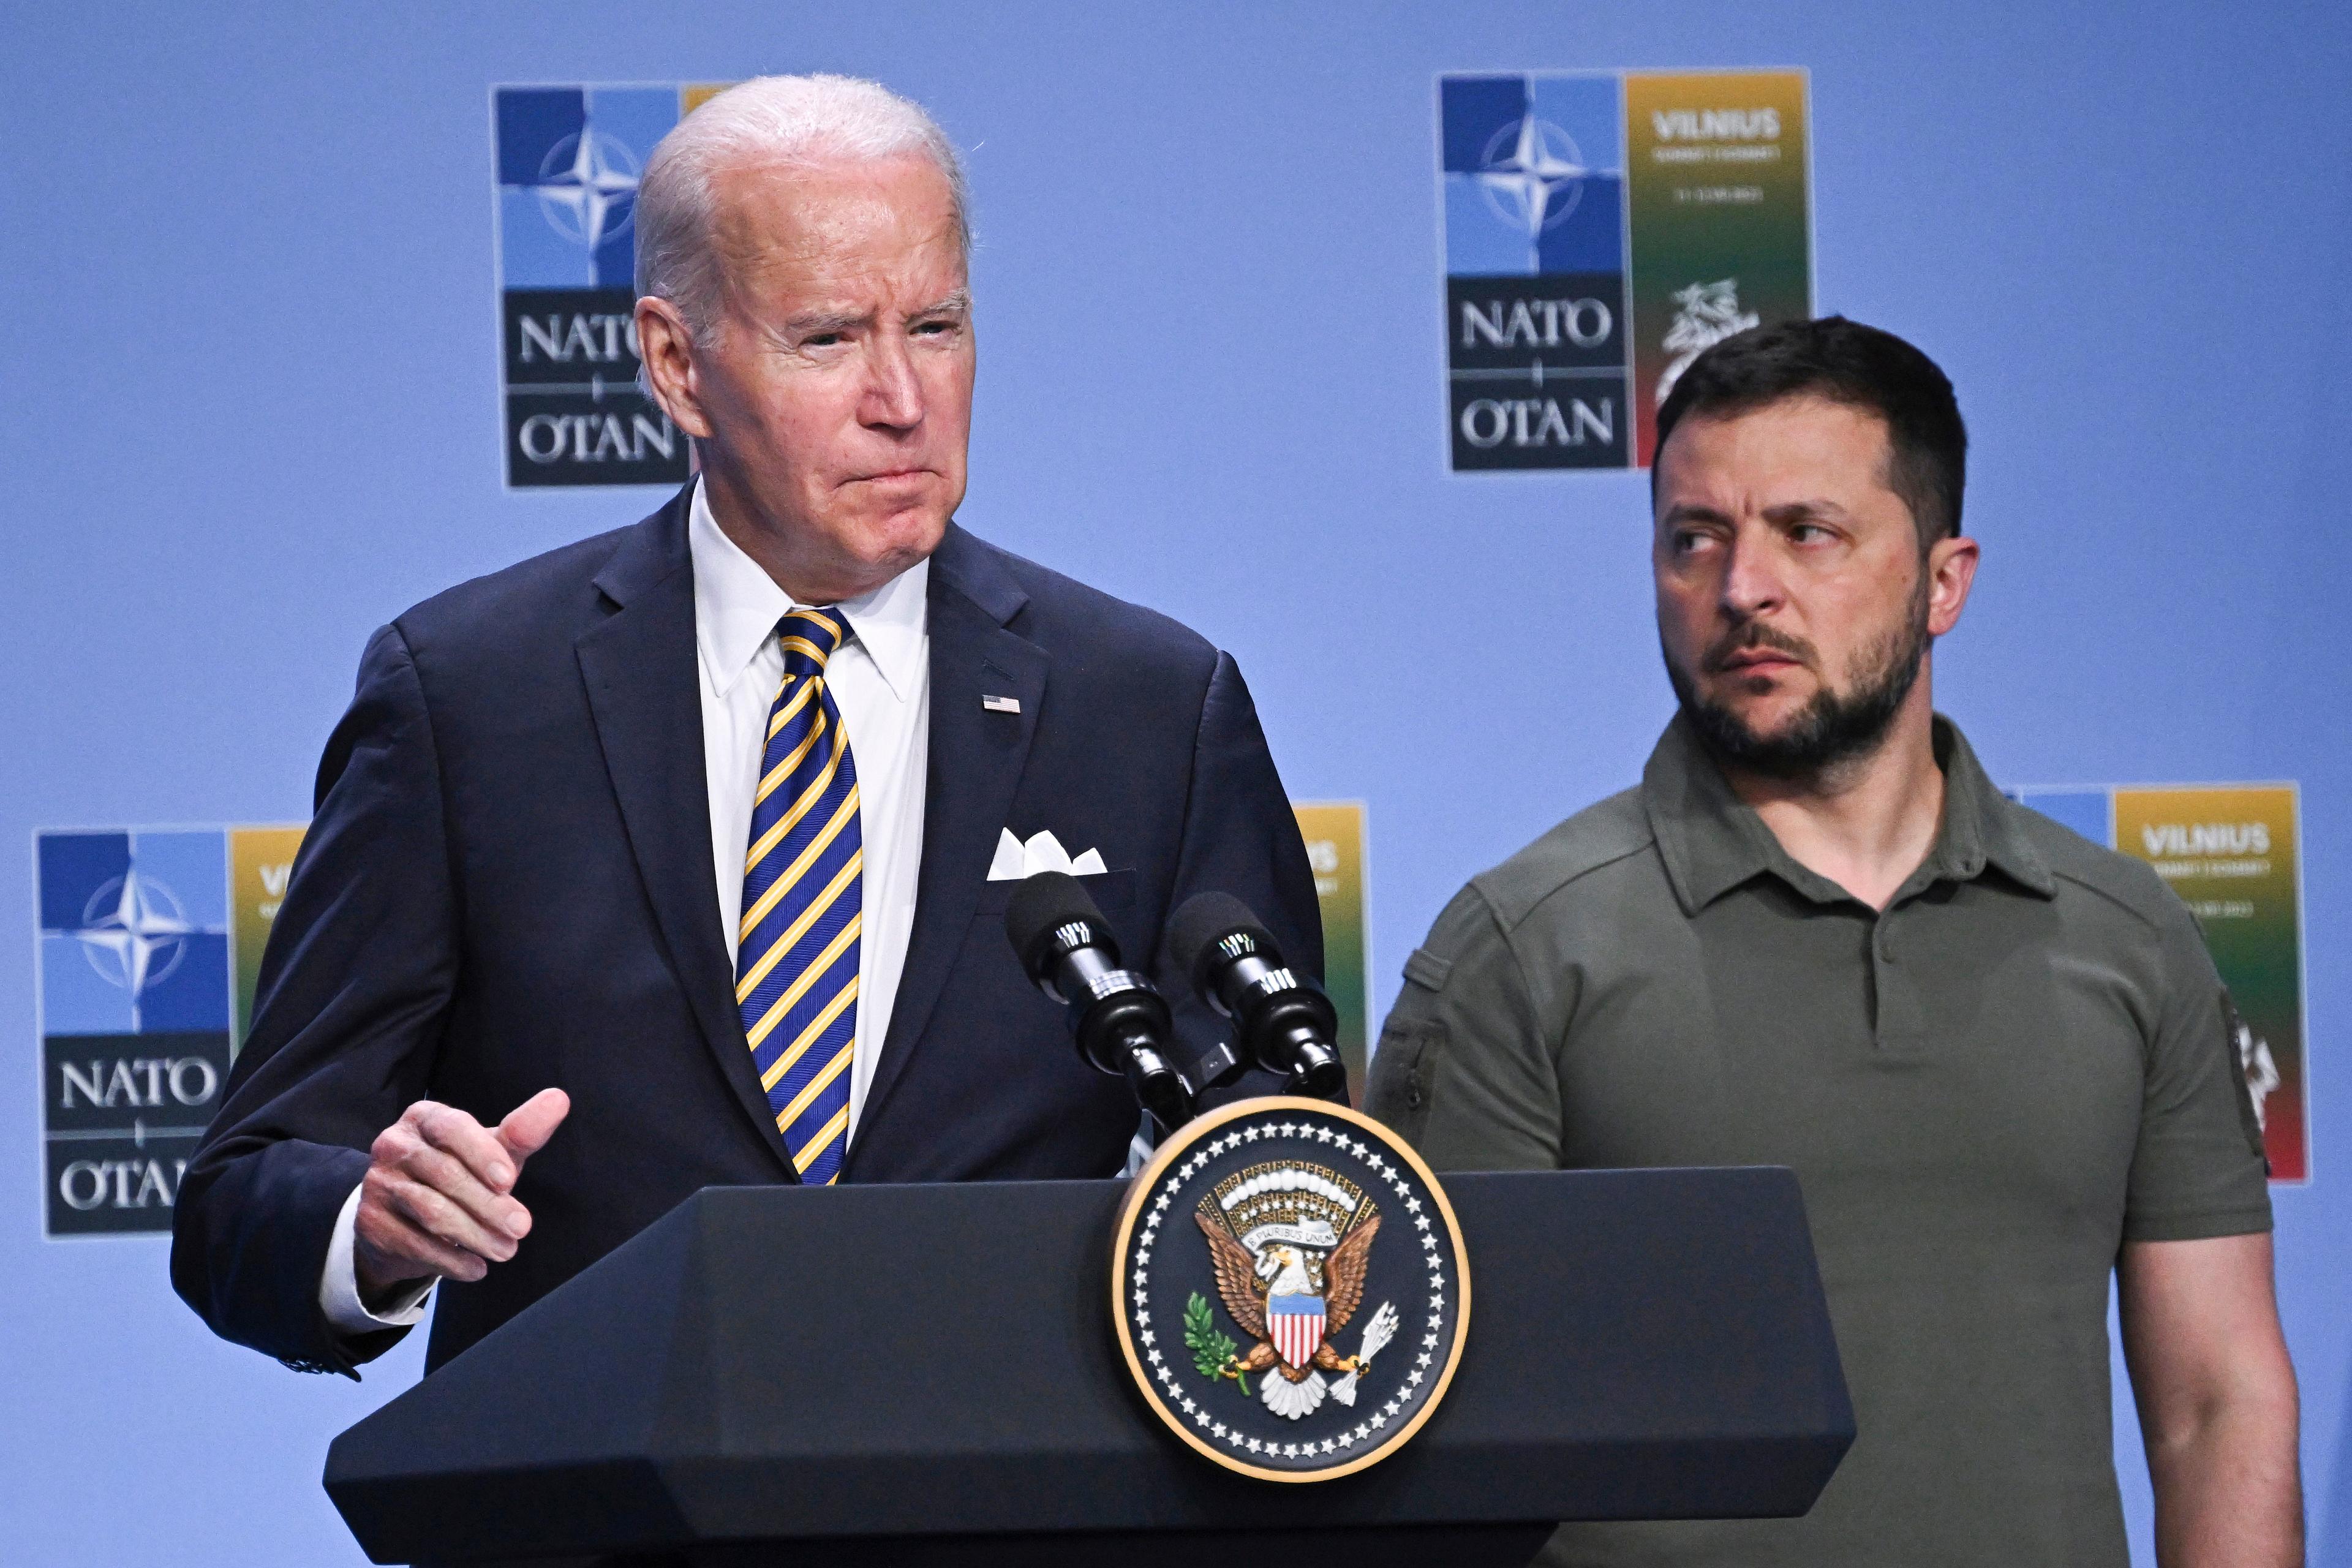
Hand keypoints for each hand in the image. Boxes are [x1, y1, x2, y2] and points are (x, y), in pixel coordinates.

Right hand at [352, 1089, 569, 1303]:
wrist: (404, 1215)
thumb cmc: (460, 1172)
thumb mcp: (491, 1151)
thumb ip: (522, 1131)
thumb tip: (559, 1100)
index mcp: (425, 1118)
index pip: (451, 1128)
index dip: (481, 1153)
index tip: (509, 1181)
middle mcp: (394, 1145)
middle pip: (444, 1175)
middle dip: (488, 1205)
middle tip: (522, 1227)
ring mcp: (378, 1184)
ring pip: (430, 1211)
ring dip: (474, 1235)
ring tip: (506, 1251)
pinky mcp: (370, 1222)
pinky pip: (413, 1243)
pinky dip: (449, 1259)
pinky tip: (476, 1268)